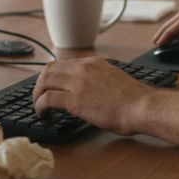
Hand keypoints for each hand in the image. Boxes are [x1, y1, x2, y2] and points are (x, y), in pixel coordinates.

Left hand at [32, 57, 150, 135]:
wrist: (141, 107)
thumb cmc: (135, 99)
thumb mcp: (114, 79)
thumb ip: (99, 79)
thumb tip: (90, 90)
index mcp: (93, 63)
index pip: (64, 64)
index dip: (54, 77)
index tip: (51, 87)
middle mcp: (83, 68)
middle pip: (49, 69)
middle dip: (40, 84)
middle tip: (39, 97)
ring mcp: (78, 83)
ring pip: (44, 82)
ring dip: (37, 95)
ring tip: (38, 108)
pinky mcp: (75, 100)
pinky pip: (48, 99)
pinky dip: (40, 107)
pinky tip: (43, 115)